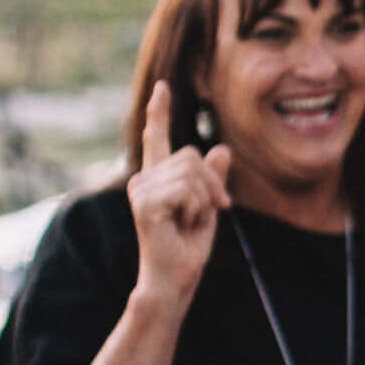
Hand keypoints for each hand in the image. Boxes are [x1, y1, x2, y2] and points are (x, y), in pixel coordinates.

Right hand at [129, 80, 232, 304]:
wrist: (176, 278)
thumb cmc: (188, 248)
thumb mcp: (209, 207)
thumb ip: (212, 179)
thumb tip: (222, 149)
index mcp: (157, 178)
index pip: (157, 138)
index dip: (159, 111)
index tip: (162, 86)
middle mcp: (144, 179)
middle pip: (192, 155)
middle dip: (213, 184)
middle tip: (211, 212)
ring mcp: (141, 190)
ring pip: (193, 172)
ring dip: (205, 201)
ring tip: (189, 222)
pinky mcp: (146, 203)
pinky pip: (188, 190)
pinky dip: (196, 210)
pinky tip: (182, 226)